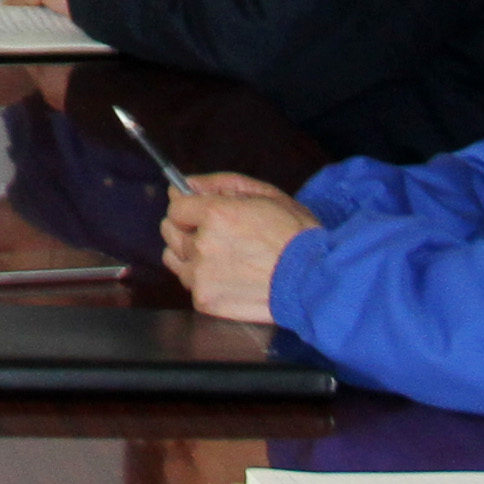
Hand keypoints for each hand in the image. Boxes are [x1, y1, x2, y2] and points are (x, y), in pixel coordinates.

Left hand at [159, 178, 316, 322]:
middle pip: (169, 231)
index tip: (196, 207)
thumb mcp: (266, 194)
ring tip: (222, 255)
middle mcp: (203, 245)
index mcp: (216, 215)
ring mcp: (201, 276)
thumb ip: (221, 184)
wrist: (313, 281)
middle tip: (215, 232)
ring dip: (190, 253)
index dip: (187, 204)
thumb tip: (188, 183)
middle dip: (187, 227)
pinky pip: (189, 283)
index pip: (176, 205)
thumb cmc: (295, 235)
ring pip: (174, 258)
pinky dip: (202, 278)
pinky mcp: (205, 300)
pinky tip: (228, 275)